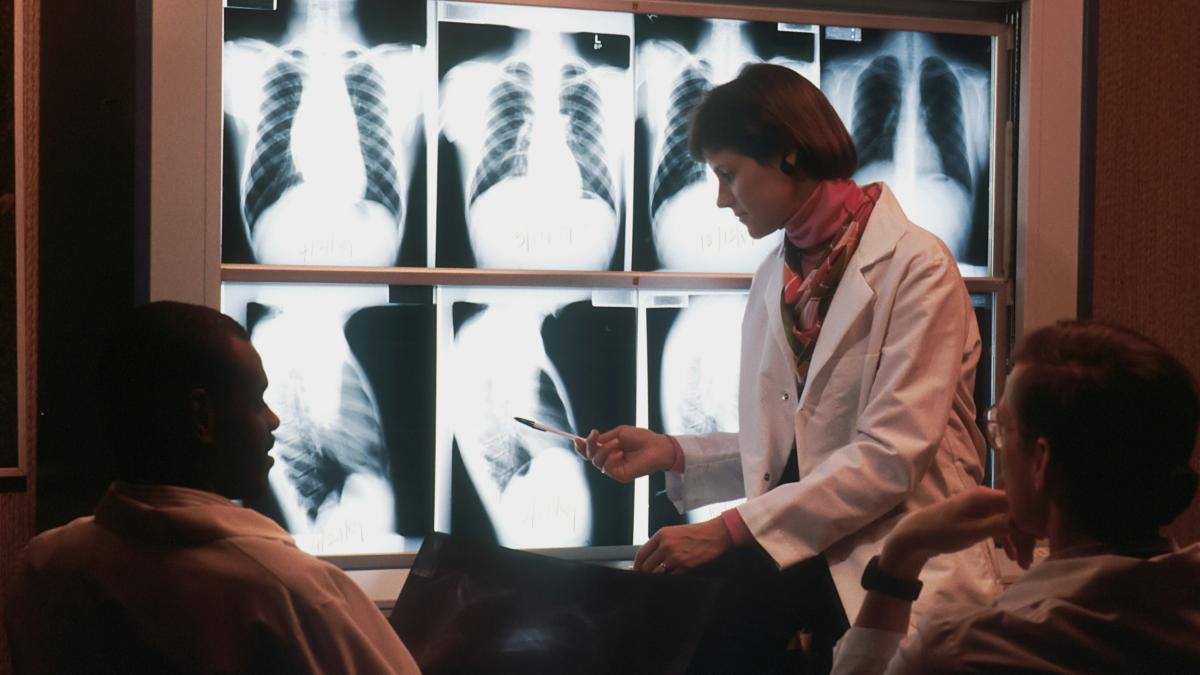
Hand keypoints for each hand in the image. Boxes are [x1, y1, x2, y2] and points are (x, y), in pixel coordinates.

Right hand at [573, 425, 675, 482]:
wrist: (657, 446)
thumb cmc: (641, 438)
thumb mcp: (619, 433)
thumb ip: (604, 438)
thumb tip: (589, 440)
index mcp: (610, 450)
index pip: (591, 451)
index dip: (582, 447)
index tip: (577, 439)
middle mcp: (610, 460)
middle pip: (590, 457)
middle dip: (589, 446)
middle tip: (595, 435)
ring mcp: (615, 469)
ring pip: (596, 462)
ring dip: (604, 450)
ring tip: (618, 443)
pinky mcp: (620, 476)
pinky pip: (606, 468)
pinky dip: (611, 459)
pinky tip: (621, 453)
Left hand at [633, 518, 731, 572]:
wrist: (714, 535)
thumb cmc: (695, 533)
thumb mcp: (674, 532)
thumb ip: (660, 543)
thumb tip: (649, 558)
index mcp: (661, 535)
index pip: (641, 553)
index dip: (637, 565)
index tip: (637, 570)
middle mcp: (666, 545)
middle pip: (646, 566)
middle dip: (645, 573)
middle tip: (646, 577)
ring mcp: (674, 556)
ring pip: (657, 573)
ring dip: (656, 577)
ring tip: (659, 577)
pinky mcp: (684, 566)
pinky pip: (670, 577)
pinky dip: (669, 579)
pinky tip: (671, 577)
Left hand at [879, 487, 1029, 578]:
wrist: (916, 536)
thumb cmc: (942, 532)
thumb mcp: (972, 532)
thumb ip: (999, 525)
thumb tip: (1026, 521)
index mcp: (985, 496)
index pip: (1019, 504)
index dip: (1034, 519)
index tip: (1045, 539)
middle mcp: (986, 497)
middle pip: (1017, 514)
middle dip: (1026, 536)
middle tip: (1031, 560)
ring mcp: (982, 507)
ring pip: (1010, 522)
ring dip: (1018, 541)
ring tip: (1024, 565)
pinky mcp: (979, 517)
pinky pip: (1001, 526)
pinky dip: (1008, 540)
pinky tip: (1014, 557)